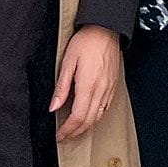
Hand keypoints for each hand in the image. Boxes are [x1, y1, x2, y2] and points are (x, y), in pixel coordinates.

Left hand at [51, 25, 121, 141]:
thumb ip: (61, 87)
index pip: (78, 117)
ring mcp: (109, 89)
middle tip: (64, 137)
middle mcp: (101, 90)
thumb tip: (54, 106)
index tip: (59, 135)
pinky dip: (95, 117)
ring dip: (86, 127)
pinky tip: (88, 116)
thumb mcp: (68, 62)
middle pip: (89, 121)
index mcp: (88, 85)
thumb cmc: (86, 41)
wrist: (106, 29)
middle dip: (76, 132)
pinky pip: (105, 108)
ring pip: (98, 116)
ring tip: (74, 130)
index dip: (68, 130)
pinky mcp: (113, 85)